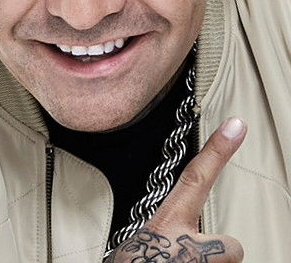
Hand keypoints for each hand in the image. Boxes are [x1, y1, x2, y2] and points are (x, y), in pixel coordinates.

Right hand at [105, 117, 246, 261]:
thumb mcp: (138, 249)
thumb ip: (160, 239)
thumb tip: (175, 241)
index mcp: (166, 227)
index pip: (195, 179)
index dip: (217, 150)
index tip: (236, 126)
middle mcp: (187, 244)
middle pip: (231, 247)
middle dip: (219, 257)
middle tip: (190, 262)